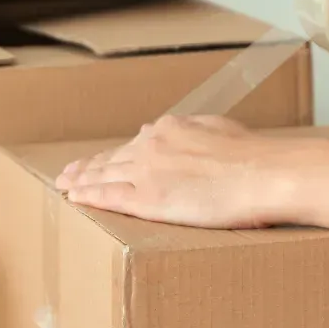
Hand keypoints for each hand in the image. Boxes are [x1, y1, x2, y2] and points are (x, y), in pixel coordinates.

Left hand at [55, 115, 294, 228]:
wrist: (263, 174)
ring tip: (66, 186)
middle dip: (89, 166)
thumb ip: (196, 133)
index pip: (135, 143)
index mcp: (170, 129)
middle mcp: (151, 145)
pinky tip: (75, 197)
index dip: (114, 153)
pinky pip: (109, 196)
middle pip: (112, 158)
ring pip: (104, 175)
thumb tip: (185, 133)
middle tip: (69, 174)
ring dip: (81, 180)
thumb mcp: (221, 130)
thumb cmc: (253, 156)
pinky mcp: (147, 198)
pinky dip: (89, 196)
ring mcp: (146, 171)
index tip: (101, 159)